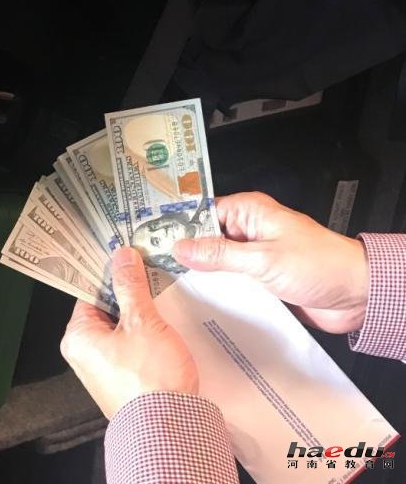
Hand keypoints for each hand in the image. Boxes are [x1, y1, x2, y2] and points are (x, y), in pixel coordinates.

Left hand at [60, 247, 197, 418]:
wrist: (169, 427)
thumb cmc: (149, 376)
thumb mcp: (141, 321)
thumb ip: (130, 286)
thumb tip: (122, 256)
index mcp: (78, 337)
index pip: (90, 292)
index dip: (110, 274)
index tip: (128, 259)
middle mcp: (84, 353)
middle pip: (106, 310)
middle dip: (128, 293)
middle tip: (149, 274)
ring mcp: (104, 368)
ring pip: (120, 327)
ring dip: (139, 313)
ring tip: (159, 295)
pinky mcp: (123, 378)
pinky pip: (130, 345)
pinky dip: (144, 333)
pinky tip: (163, 323)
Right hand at [173, 192, 368, 333]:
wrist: (356, 294)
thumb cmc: (318, 265)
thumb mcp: (263, 259)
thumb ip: (220, 254)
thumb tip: (182, 247)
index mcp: (250, 211)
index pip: (203, 213)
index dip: (178, 226)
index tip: (153, 241)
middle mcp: (249, 230)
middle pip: (207, 237)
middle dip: (185, 251)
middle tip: (155, 267)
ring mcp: (253, 255)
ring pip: (217, 260)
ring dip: (201, 272)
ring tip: (169, 285)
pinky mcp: (259, 277)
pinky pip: (231, 279)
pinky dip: (217, 287)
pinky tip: (198, 299)